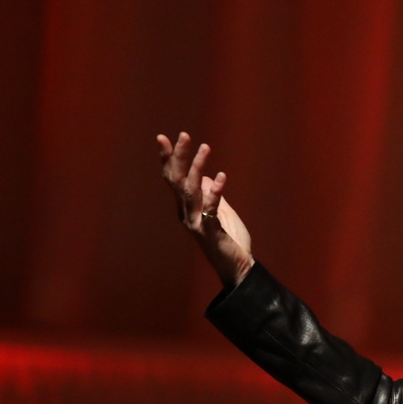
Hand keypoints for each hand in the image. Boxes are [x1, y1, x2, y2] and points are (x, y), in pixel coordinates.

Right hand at [158, 131, 253, 287]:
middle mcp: (186, 213)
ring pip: (191, 190)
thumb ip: (211, 194)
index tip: (164, 138)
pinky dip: (215, 191)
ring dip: (196, 167)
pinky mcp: (209, 232)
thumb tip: (205, 176)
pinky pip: (211, 208)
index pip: (173, 178)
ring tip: (205, 148)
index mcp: (186, 207)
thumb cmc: (230, 240)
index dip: (168, 158)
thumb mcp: (222, 211)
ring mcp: (196, 223)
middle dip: (178, 157)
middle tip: (183, 135)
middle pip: (177, 180)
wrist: (238, 268)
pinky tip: (220, 176)